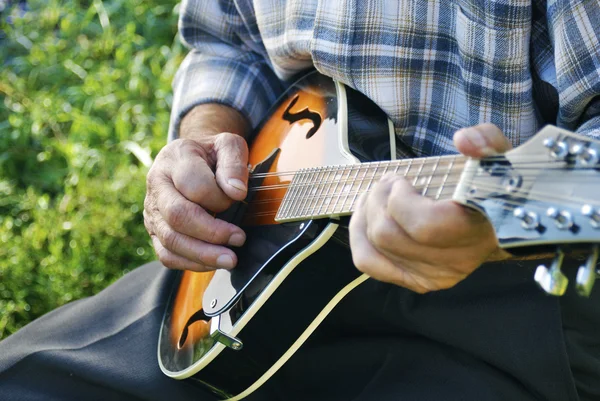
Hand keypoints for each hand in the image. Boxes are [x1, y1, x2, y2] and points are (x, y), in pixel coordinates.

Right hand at [144, 106, 249, 270]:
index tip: (239, 199)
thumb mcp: (228, 145)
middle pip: (177, 215)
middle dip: (211, 232)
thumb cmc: (212, 154)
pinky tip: (213, 263)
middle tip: (239, 239)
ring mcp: (152, 210)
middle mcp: (157, 184)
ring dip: (202, 254)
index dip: (219, 198)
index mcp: (175, 158)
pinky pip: (166, 255)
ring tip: (230, 259)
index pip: (193, 184)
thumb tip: (235, 192)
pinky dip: (190, 263)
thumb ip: (233, 163)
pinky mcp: (155, 230)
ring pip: (170, 239)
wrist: (191, 157)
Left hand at [348, 124, 512, 292]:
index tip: (403, 180)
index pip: (424, 226)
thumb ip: (487, 142)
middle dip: (377, 201)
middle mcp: (454, 261)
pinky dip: (359, 238)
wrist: (504, 229)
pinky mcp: (418, 281)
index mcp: (476, 231)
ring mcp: (434, 276)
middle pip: (388, 236)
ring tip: (377, 196)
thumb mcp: (498, 158)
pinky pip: (369, 264)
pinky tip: (367, 217)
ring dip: (366, 216)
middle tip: (388, 182)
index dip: (399, 200)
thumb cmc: (494, 190)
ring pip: (373, 250)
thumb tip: (464, 140)